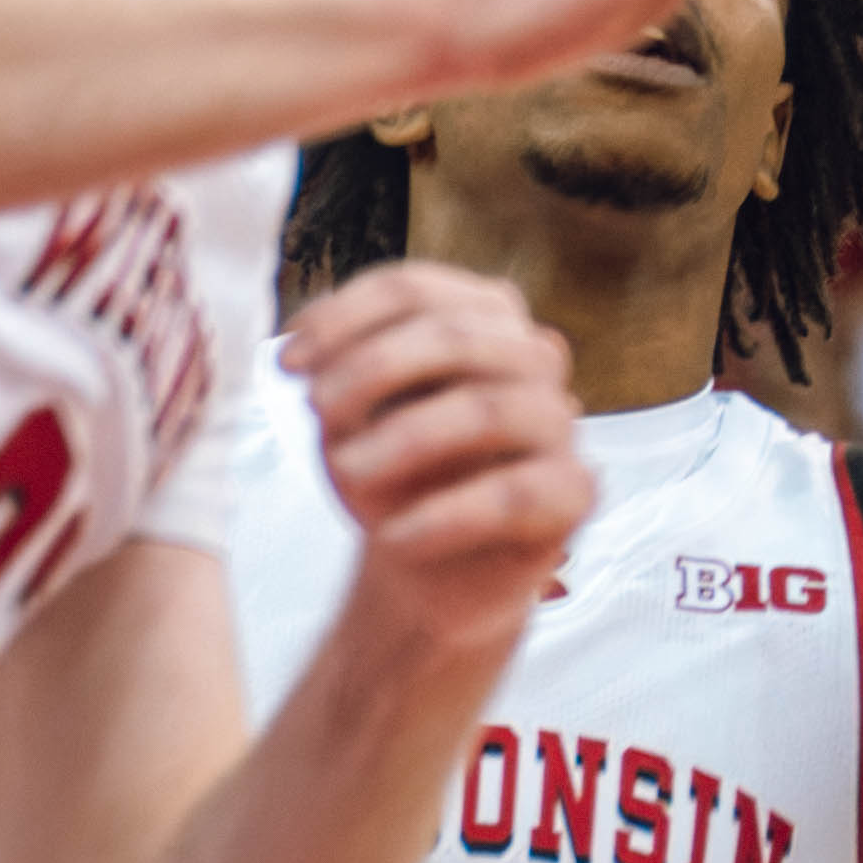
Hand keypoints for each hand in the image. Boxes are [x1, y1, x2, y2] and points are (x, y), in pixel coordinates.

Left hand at [286, 259, 587, 667]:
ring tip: (346, 473)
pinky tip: (391, 539)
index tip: (288, 361)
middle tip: (317, 412)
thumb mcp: (351, 422)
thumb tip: (303, 351)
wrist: (428, 572)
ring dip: (406, 437)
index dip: (345, 316)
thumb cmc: (392, 477)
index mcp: (480, 318)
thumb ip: (337, 377)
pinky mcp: (574, 492)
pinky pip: (515, 494)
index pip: (416, 290)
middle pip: (458, 335)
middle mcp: (530, 356)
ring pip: (490, 409)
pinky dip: (445, 516)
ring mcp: (558, 422)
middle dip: (373, 368)